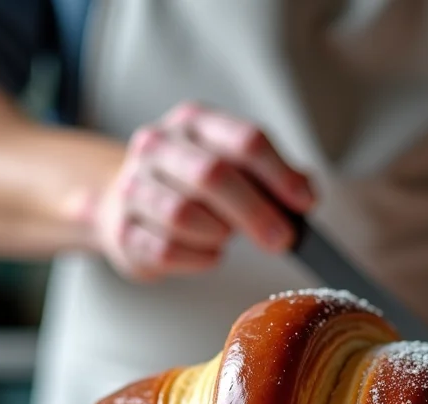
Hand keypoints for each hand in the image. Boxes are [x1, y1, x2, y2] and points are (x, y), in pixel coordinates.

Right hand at [85, 101, 315, 280]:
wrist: (123, 202)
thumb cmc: (191, 185)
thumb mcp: (233, 164)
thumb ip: (274, 175)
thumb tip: (306, 195)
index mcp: (193, 122)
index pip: (244, 141)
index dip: (280, 174)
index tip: (304, 204)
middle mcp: (158, 146)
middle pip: (213, 175)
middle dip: (255, 212)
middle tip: (282, 240)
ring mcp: (133, 187)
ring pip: (184, 214)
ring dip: (218, 233)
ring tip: (226, 236)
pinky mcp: (122, 230)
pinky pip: (167, 250)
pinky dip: (198, 257)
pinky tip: (208, 252)